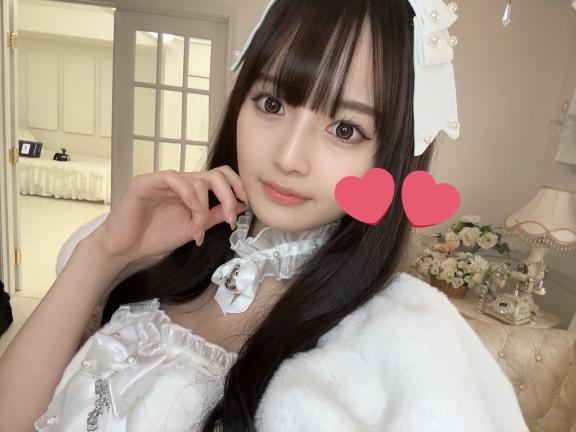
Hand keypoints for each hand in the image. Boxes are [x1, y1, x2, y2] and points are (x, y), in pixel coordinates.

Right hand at [87, 166, 248, 262]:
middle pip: (216, 174)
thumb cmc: (154, 237)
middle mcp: (180, 182)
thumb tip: (239, 206)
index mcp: (191, 190)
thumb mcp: (193, 228)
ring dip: (204, 208)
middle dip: (229, 196)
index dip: (236, 186)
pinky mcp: (146, 182)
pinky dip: (189, 198)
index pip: (220, 176)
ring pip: (198, 179)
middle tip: (229, 220)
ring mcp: (163, 180)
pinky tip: (190, 217)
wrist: (124, 249)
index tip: (245, 205)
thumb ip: (214, 216)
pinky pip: (174, 178)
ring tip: (197, 231)